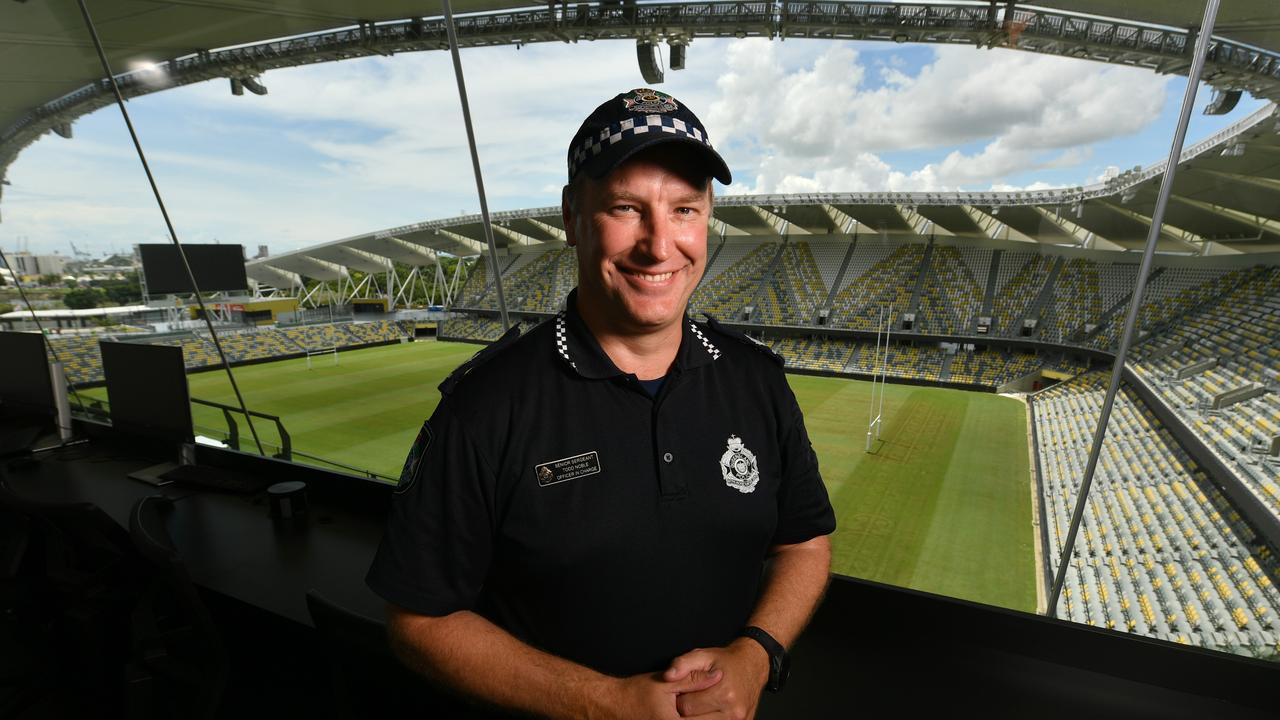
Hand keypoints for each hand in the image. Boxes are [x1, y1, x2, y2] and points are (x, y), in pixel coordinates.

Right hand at [595, 667, 722, 719]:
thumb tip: (718, 676)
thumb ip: (693, 680)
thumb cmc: (635, 692)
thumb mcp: (666, 682)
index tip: (728, 703)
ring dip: (704, 718)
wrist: (611, 706)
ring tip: (710, 711)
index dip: (720, 711)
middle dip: (714, 716)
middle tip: (725, 708)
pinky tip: (697, 715)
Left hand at [665, 639, 769, 718]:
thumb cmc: (726, 661)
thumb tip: (668, 676)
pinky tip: (706, 711)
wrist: (753, 665)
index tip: (680, 693)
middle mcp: (733, 711)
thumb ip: (683, 663)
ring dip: (696, 717)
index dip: (678, 700)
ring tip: (698, 704)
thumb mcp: (703, 655)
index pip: (686, 707)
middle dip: (686, 712)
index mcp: (723, 693)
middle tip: (688, 700)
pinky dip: (707, 719)